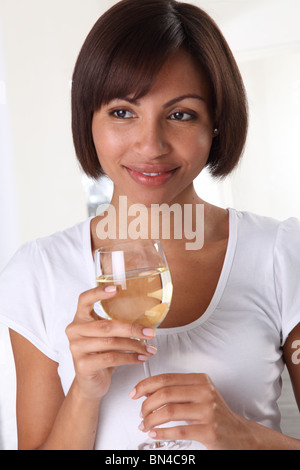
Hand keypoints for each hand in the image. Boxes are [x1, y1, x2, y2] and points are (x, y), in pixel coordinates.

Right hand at [65, 286, 156, 401]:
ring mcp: (76, 349)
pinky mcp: (83, 365)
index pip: (84, 299)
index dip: (98, 292)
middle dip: (132, 328)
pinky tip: (141, 358)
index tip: (116, 288)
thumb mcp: (106, 336)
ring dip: (135, 345)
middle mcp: (74, 331)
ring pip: (111, 343)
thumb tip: (147, 317)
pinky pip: (111, 359)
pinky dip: (130, 358)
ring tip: (150, 348)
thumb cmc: (101, 354)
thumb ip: (116, 324)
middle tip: (150, 332)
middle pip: (106, 326)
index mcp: (80, 319)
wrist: (90, 383)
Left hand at [130, 373, 255, 449]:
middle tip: (140, 413)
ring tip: (145, 425)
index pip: (166, 378)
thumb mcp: (197, 396)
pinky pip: (178, 430)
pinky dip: (162, 433)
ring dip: (151, 420)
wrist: (239, 434)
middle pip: (165, 393)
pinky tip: (154, 434)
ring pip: (169, 411)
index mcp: (200, 380)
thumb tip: (146, 390)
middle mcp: (205, 392)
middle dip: (146, 404)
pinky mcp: (209, 430)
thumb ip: (175, 391)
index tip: (135, 392)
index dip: (146, 385)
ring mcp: (208, 411)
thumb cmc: (214, 414)